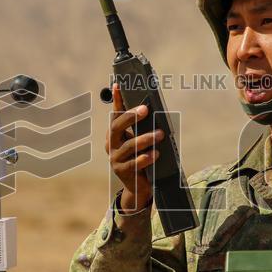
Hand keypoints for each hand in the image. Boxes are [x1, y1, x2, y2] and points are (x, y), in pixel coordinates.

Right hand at [105, 83, 161, 212]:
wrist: (138, 187)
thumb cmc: (141, 158)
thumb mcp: (140, 141)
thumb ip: (142, 128)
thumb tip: (153, 110)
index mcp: (114, 134)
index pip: (115, 114)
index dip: (116, 100)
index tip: (118, 85)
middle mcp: (111, 144)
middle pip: (117, 127)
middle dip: (130, 116)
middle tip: (145, 109)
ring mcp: (115, 158)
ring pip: (129, 146)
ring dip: (145, 138)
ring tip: (160, 134)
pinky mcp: (122, 171)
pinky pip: (134, 163)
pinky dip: (146, 157)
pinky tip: (156, 154)